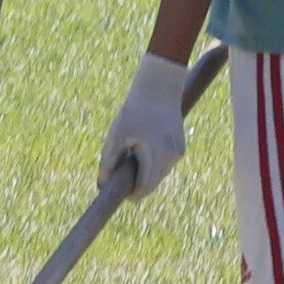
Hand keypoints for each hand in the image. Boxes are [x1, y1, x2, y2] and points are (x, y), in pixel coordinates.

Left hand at [97, 53, 197, 205]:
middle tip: (123, 171)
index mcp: (154, 153)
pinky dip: (154, 163)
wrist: (159, 89)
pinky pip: (165, 165)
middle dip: (137, 184)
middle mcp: (170, 156)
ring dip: (146, 173)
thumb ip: (108, 162)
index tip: (120, 192)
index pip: (144, 188)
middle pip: (152, 185)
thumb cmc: (133, 112)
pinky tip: (145, 148)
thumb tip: (103, 186)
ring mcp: (177, 152)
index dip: (132, 195)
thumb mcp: (116, 136)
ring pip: (159, 176)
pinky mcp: (181, 148)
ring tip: (134, 154)